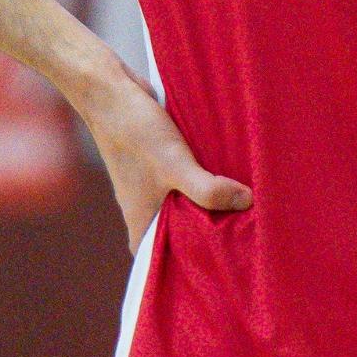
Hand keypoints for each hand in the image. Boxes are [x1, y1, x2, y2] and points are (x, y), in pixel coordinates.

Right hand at [81, 58, 251, 251]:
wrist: (111, 92)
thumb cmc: (135, 134)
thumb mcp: (175, 165)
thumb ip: (208, 189)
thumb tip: (246, 202)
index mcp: (140, 220)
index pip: (161, 258)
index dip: (185, 264)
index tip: (218, 265)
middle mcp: (144, 206)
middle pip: (179, 230)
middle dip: (205, 232)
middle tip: (243, 236)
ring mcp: (151, 184)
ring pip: (184, 203)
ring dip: (207, 203)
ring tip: (243, 208)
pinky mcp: (159, 162)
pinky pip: (185, 180)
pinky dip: (202, 180)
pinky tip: (227, 175)